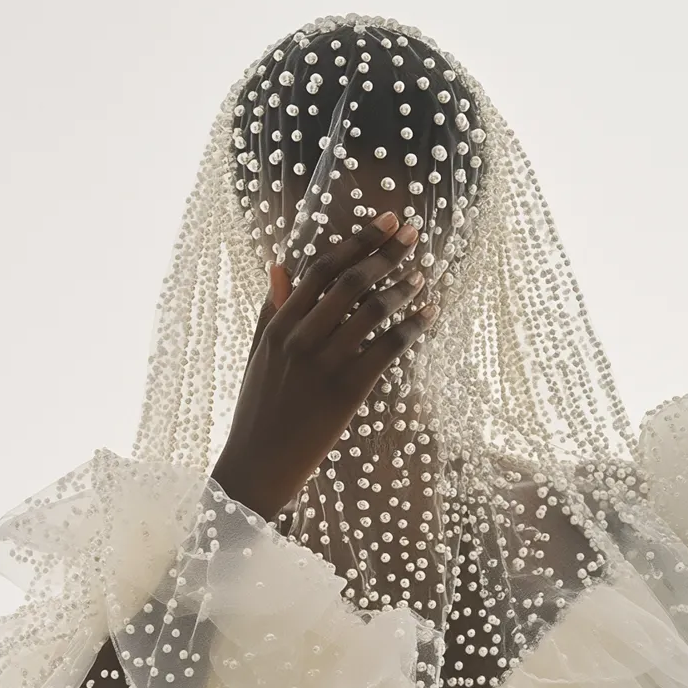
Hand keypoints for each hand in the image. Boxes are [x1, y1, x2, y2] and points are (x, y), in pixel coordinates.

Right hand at [211, 211, 438, 521]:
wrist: (258, 463)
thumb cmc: (259, 409)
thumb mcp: (258, 353)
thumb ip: (272, 308)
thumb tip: (281, 265)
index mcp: (278, 324)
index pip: (322, 269)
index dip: (357, 241)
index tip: (384, 223)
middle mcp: (300, 337)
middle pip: (352, 281)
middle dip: (387, 252)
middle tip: (413, 234)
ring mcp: (324, 363)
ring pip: (373, 310)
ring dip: (404, 287)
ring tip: (422, 276)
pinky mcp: (347, 390)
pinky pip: (389, 347)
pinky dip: (413, 326)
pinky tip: (429, 315)